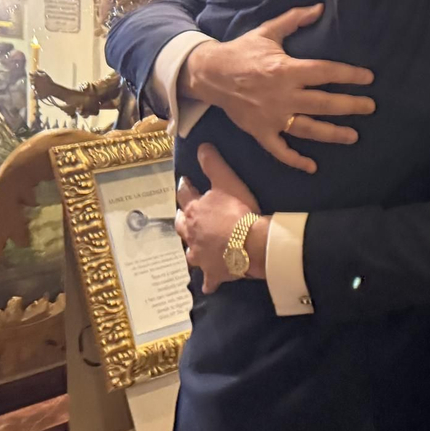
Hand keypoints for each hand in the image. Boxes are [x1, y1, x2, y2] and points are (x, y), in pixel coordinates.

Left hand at [174, 144, 267, 293]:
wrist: (247, 244)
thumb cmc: (237, 211)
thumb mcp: (226, 181)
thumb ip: (213, 164)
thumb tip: (201, 146)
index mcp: (194, 211)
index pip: (186, 195)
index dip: (186, 187)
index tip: (186, 182)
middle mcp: (192, 234)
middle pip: (182, 225)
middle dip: (182, 220)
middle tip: (184, 216)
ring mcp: (200, 256)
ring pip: (191, 253)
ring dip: (192, 250)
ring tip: (195, 249)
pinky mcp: (212, 272)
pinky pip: (209, 280)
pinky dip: (209, 281)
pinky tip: (210, 284)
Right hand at [182, 4, 374, 172]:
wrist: (209, 74)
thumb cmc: (242, 51)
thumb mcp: (268, 32)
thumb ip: (294, 20)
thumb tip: (320, 7)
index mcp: (286, 70)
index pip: (325, 72)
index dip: (349, 75)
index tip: (368, 78)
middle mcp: (282, 95)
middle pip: (323, 103)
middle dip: (350, 106)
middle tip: (371, 107)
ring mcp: (271, 117)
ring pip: (308, 128)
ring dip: (333, 134)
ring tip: (354, 136)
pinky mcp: (260, 132)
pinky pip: (279, 150)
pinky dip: (294, 160)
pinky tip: (312, 166)